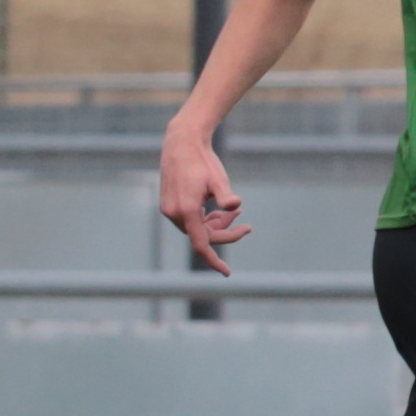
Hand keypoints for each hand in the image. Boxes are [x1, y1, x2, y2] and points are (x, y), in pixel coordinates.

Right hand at [159, 128, 246, 277]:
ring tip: (234, 212)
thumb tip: (235, 205)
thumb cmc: (202, 160)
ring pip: (196, 228)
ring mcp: (169, 209)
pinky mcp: (169, 204)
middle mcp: (174, 213)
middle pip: (202, 236)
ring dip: (216, 225)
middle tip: (246, 224)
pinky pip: (189, 220)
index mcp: (186, 210)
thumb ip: (225, 195)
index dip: (214, 260)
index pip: (201, 245)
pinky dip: (205, 219)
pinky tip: (218, 208)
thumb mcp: (218, 178)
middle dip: (225, 232)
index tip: (226, 272)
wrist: (181, 143)